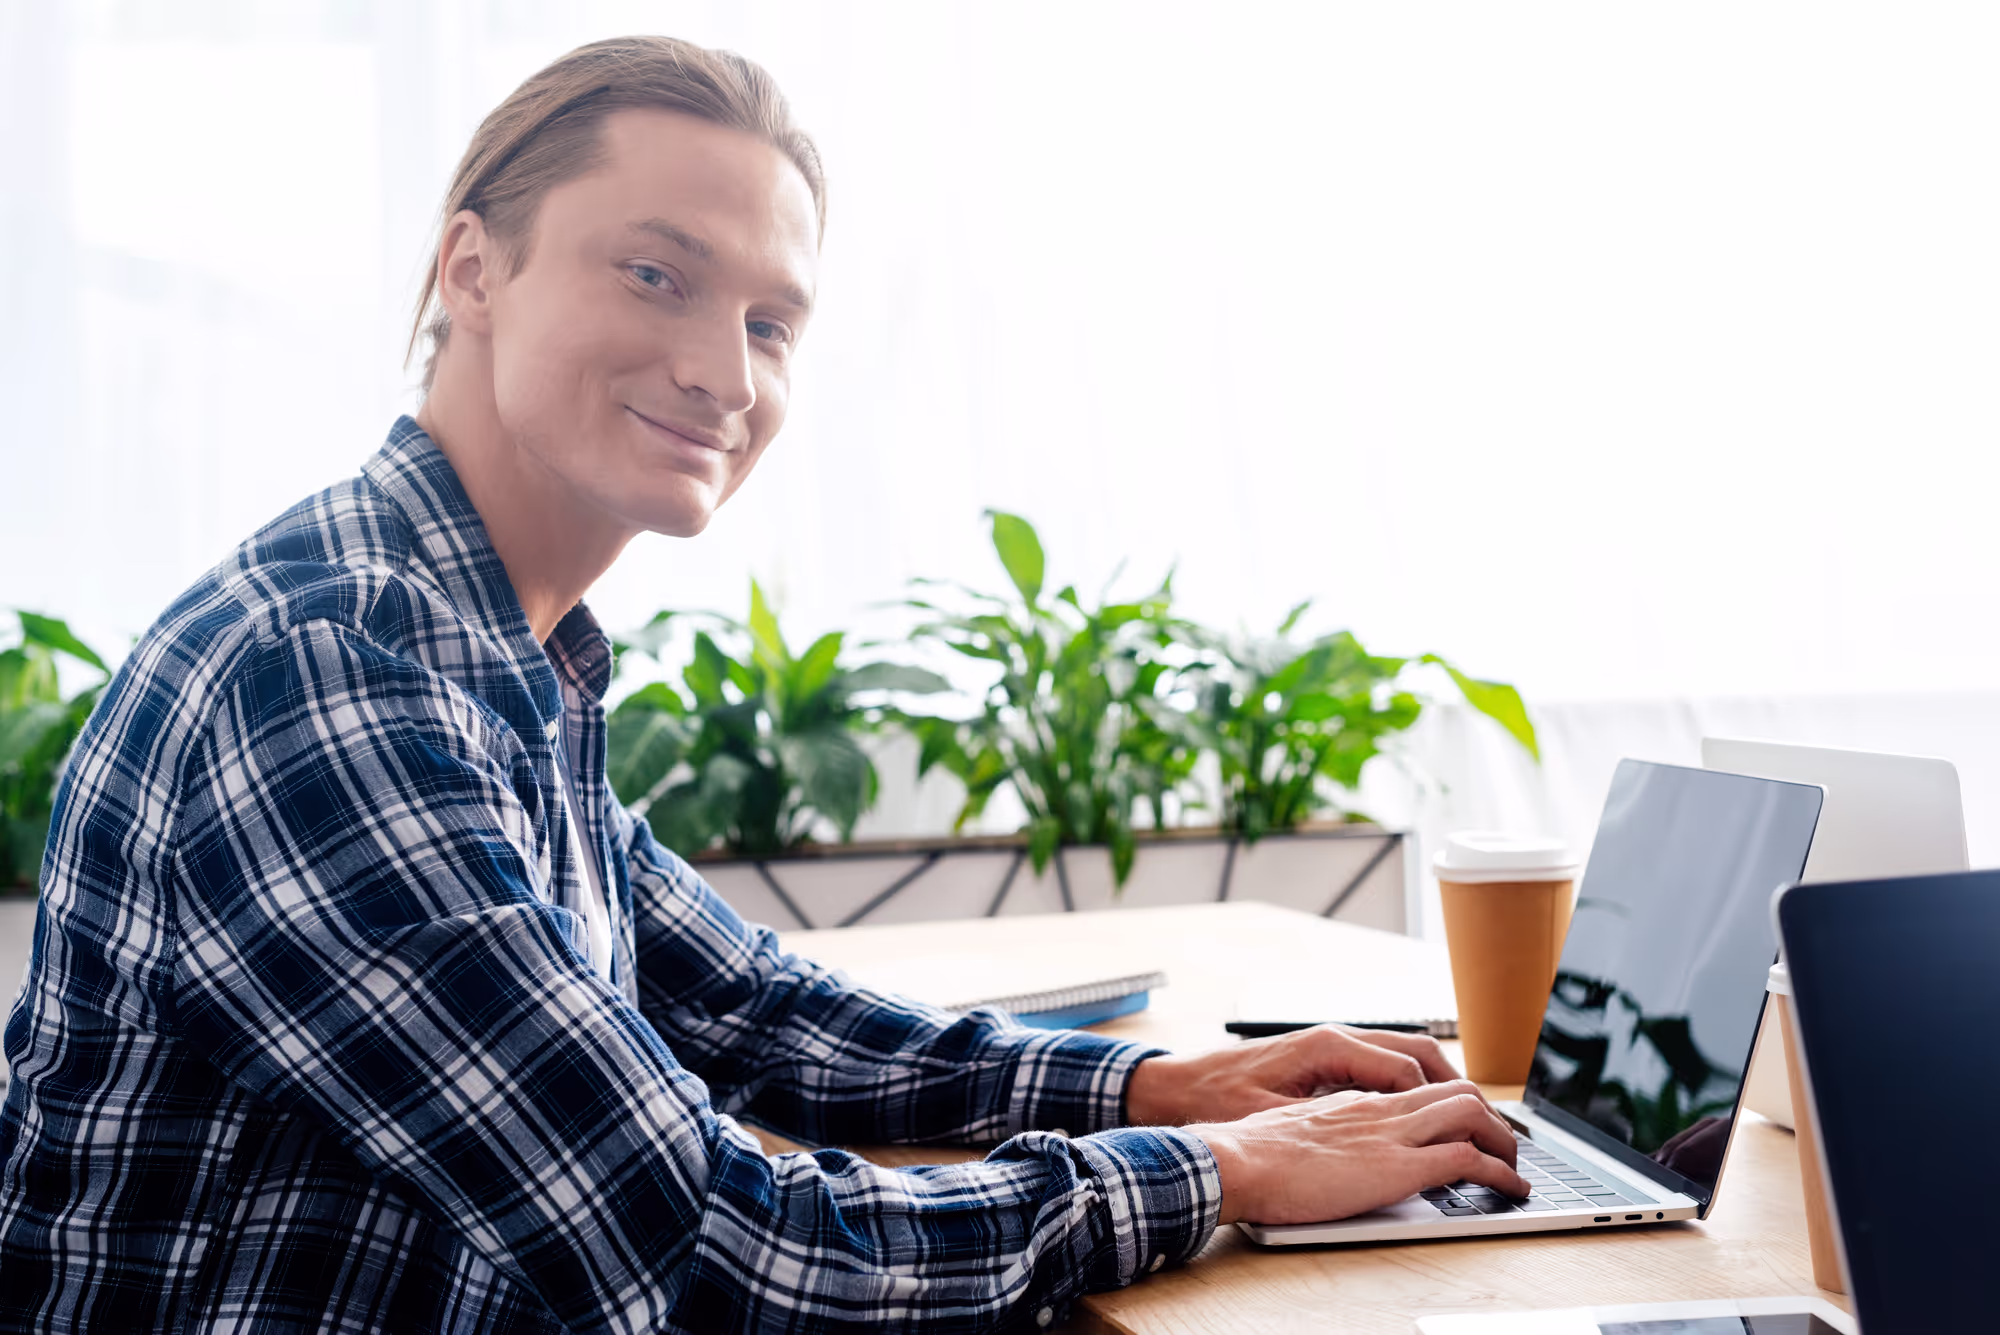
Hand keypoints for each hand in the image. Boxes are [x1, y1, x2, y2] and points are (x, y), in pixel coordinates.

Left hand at [1125, 1024, 1463, 1126]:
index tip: (1471, 1134)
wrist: (1172, 1089)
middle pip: (1416, 1052)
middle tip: (1488, 1124)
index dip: (1441, 1105)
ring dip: (1437, 1083)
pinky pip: (1382, 1064)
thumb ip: (1328, 1124)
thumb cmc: (1216, 1101)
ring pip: (1403, 1054)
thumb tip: (1380, 1133)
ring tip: (1468, 1118)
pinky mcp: (1322, 1059)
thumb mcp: (1273, 1119)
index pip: (1406, 1072)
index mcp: (1328, 1047)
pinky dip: (1411, 1083)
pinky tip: (1419, 1112)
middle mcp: (1334, 1038)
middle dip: (1456, 1086)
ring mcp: (1330, 1046)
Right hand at [1190, 1081, 1530, 1224]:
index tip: (1462, 1126)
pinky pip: (1467, 1159)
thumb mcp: (1293, 1130)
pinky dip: (1500, 1172)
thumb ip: (1321, 1133)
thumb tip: (1329, 1151)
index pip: (1417, 1090)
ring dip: (1504, 1140)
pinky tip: (1512, 1188)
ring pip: (1472, 1114)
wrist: (1237, 1159)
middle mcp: (1380, 1108)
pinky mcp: (1399, 1166)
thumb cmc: (1250, 1152)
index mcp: (1354, 1100)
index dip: (1449, 1106)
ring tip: (1516, 1166)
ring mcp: (1392, 1134)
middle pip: (1456, 1092)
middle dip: (1490, 1117)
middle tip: (1503, 1143)